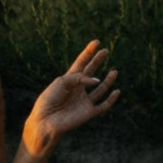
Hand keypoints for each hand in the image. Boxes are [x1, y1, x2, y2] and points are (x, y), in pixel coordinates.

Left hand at [21, 40, 120, 156]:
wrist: (45, 121)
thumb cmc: (49, 100)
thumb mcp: (62, 82)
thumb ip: (80, 77)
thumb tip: (98, 81)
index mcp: (68, 80)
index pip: (80, 63)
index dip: (88, 52)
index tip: (96, 42)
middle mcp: (77, 89)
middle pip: (90, 72)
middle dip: (97, 61)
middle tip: (105, 51)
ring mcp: (84, 101)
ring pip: (100, 89)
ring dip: (108, 81)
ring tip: (114, 72)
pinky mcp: (88, 113)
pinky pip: (103, 106)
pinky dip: (111, 99)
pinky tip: (116, 91)